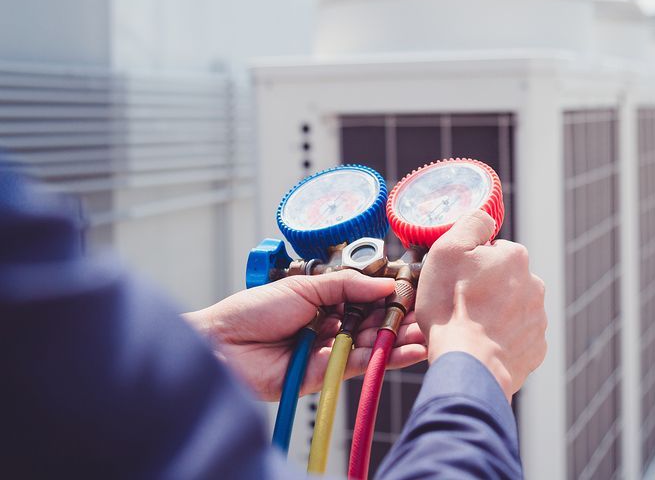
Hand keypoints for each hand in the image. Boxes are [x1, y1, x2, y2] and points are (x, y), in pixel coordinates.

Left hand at [184, 270, 426, 400]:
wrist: (221, 344)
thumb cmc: (253, 310)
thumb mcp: (305, 286)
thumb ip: (348, 285)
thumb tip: (385, 285)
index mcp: (324, 302)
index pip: (365, 299)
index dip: (389, 296)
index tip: (413, 292)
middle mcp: (329, 326)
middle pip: (372, 324)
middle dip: (399, 320)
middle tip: (426, 316)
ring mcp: (328, 352)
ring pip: (370, 346)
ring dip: (398, 341)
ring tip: (425, 334)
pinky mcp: (324, 376)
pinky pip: (358, 366)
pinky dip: (382, 359)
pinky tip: (405, 351)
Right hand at [415, 211, 547, 400]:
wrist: (469, 364)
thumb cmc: (452, 307)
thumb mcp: (448, 250)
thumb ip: (472, 223)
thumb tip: (486, 219)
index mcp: (515, 258)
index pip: (493, 251)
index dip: (471, 264)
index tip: (456, 280)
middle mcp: (534, 285)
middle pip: (504, 280)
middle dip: (486, 289)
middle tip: (459, 306)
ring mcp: (538, 319)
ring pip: (512, 308)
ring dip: (494, 314)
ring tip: (469, 329)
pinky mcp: (535, 349)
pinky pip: (516, 337)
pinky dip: (501, 340)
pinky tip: (482, 345)